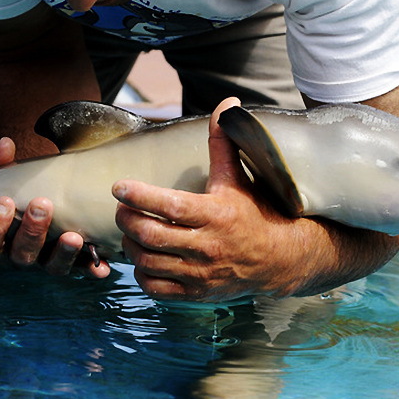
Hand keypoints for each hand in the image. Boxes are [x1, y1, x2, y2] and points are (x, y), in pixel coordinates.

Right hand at [0, 137, 110, 277]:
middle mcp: (17, 254)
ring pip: (50, 266)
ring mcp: (45, 260)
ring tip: (73, 237)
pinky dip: (91, 268)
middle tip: (42, 205)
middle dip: (31, 230)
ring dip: (62, 253)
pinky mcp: (71, 261)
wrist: (39, 195)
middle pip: (20, 254)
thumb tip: (5, 145)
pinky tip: (101, 266)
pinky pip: (80, 270)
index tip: (4, 201)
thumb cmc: (12, 188)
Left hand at [113, 98, 325, 301]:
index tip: (119, 186)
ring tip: (130, 230)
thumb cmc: (254, 212)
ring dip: (130, 245)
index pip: (169, 206)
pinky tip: (143, 257)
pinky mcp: (196, 294)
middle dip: (126, 219)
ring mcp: (200, 274)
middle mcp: (207, 246)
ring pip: (148, 262)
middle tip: (121, 208)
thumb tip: (228, 103)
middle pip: (150, 235)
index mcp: (215, 214)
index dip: (139, 195)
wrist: (279, 259)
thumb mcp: (237, 177)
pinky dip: (141, 273)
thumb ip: (224, 142)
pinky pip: (155, 289)